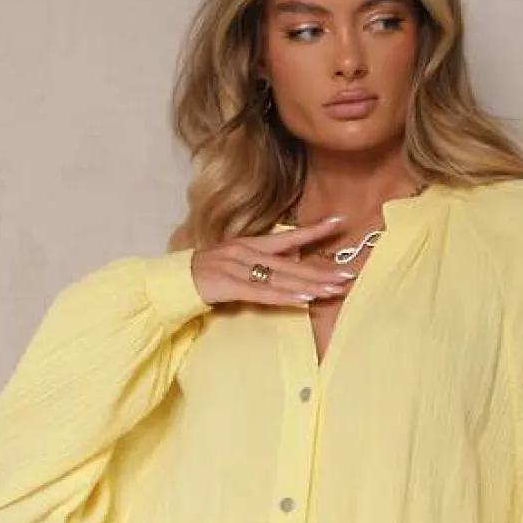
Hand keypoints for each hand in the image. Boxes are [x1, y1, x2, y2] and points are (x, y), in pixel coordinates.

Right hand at [191, 216, 355, 308]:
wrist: (174, 281)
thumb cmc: (207, 275)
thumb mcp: (236, 262)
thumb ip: (262, 263)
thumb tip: (290, 265)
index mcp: (250, 244)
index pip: (288, 236)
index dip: (314, 231)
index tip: (339, 222)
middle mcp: (247, 252)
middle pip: (292, 263)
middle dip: (322, 270)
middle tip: (348, 274)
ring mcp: (238, 268)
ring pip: (282, 279)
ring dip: (310, 286)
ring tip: (334, 289)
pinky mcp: (230, 286)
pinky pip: (262, 293)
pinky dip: (285, 297)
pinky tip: (304, 300)